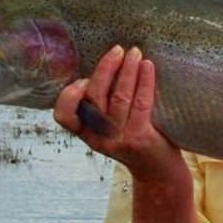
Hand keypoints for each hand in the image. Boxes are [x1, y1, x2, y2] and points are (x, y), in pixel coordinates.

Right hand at [53, 45, 187, 183]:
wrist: (158, 172)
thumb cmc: (135, 141)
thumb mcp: (110, 128)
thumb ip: (102, 106)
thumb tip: (109, 64)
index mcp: (87, 133)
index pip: (64, 116)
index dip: (69, 96)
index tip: (83, 79)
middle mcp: (99, 138)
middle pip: (95, 98)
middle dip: (106, 69)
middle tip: (117, 50)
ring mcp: (119, 139)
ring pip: (119, 97)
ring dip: (127, 70)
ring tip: (135, 53)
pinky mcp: (140, 138)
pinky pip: (141, 103)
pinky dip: (144, 81)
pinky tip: (148, 66)